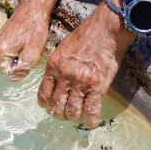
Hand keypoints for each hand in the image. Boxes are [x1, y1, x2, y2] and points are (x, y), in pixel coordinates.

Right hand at [0, 2, 51, 81]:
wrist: (32, 8)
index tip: (27, 54)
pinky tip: (23, 41)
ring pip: (6, 60)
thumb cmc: (34, 30)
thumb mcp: (33, 55)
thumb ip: (22, 70)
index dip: (21, 67)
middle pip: (5, 67)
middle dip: (17, 62)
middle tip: (27, 49)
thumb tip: (13, 79)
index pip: (9, 73)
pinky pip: (6, 52)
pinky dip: (15, 50)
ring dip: (17, 56)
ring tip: (25, 44)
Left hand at [37, 5, 134, 128]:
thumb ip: (59, 65)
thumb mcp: (64, 47)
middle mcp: (64, 76)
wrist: (107, 28)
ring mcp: (80, 82)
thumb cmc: (88, 34)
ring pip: (72, 112)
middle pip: (56, 107)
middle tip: (67, 114)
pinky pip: (90, 111)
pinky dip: (90, 120)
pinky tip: (91, 121)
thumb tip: (58, 80)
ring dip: (75, 117)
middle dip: (60, 114)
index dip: (47, 105)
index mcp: (54, 65)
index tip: (52, 106)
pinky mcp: (97, 86)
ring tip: (80, 116)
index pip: (43, 95)